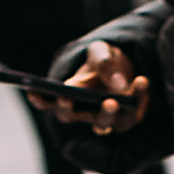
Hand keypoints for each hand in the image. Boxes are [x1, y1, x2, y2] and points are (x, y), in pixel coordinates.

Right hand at [30, 38, 149, 131]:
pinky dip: (138, 97)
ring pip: (103, 123)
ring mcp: (104, 118)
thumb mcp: (101, 50)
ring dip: (107, 112)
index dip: (39, 98)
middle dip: (67, 109)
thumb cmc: (104, 60)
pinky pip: (132, 114)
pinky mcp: (127, 119)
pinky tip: (142, 80)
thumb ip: (102, 60)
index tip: (31, 90)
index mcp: (67, 94)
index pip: (47, 101)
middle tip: (66, 98)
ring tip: (112, 99)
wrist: (127, 68)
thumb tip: (115, 82)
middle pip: (70, 116)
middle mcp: (82, 111)